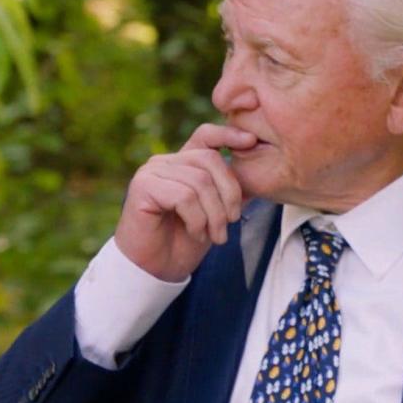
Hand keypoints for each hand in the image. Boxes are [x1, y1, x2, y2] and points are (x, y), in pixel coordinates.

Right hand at [114, 124, 257, 281]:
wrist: (156, 268)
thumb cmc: (186, 240)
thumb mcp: (217, 212)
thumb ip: (231, 190)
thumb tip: (259, 171)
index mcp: (183, 162)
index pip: (206, 135)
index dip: (229, 135)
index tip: (252, 141)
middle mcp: (165, 162)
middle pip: (210, 160)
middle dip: (229, 194)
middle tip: (232, 222)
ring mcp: (151, 172)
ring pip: (200, 181)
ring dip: (214, 215)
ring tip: (215, 236)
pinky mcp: (143, 187)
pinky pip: (184, 196)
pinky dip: (197, 220)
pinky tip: (196, 234)